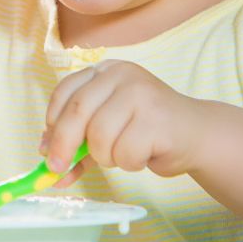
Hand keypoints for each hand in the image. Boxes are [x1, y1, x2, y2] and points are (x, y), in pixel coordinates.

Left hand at [41, 60, 204, 185]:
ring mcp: (141, 93)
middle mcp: (122, 74)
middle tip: (58, 170)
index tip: (46, 151)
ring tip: (125, 152)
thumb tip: (46, 164)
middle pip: (77, 112)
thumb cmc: (147, 132)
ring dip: (107, 157)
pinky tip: (144, 154)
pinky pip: (124, 153)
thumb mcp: (107, 131)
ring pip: (100, 137)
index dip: (51, 124)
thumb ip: (78, 144)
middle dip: (64, 146)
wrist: (197, 134)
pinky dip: (129, 164)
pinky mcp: (157, 118)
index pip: (65, 92)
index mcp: (105, 71)